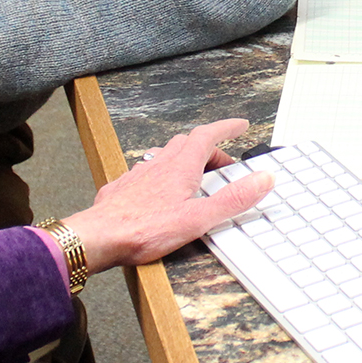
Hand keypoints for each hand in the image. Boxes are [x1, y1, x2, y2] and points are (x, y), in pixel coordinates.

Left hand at [63, 119, 271, 273]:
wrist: (99, 237)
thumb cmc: (143, 229)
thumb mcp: (198, 218)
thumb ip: (232, 199)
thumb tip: (262, 180)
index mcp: (180, 168)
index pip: (206, 135)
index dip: (225, 128)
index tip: (239, 125)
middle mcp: (158, 165)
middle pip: (187, 143)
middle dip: (208, 148)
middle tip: (222, 164)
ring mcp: (138, 174)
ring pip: (164, 154)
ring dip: (183, 158)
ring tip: (193, 174)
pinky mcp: (123, 188)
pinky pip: (145, 171)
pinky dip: (160, 173)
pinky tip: (159, 190)